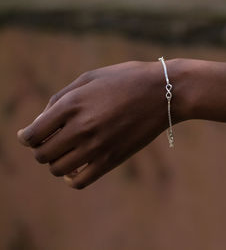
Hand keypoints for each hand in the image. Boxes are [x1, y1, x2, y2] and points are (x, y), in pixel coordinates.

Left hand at [17, 60, 181, 188]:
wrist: (165, 92)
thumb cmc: (127, 79)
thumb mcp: (90, 77)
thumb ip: (61, 98)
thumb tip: (41, 121)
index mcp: (72, 104)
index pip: (32, 134)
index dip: (26, 137)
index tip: (31, 136)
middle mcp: (81, 128)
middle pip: (42, 155)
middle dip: (41, 149)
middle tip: (51, 142)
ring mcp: (97, 146)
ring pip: (58, 169)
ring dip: (56, 162)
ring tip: (65, 152)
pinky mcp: (113, 159)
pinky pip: (80, 181)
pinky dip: (71, 178)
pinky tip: (76, 167)